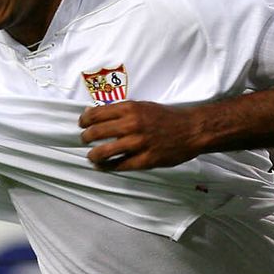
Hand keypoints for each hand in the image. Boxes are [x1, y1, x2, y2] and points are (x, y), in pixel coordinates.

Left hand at [78, 101, 200, 170]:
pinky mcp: (145, 160)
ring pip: (104, 151)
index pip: (97, 114)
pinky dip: (108, 167)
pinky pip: (120, 165)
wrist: (191, 130)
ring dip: (93, 155)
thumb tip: (97, 113)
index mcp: (130, 109)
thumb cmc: (167, 117)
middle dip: (86, 138)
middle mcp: (131, 124)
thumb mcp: (143, 106)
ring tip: (91, 156)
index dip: (85, 120)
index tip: (82, 124)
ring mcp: (138, 143)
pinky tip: (103, 167)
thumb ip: (122, 111)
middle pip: (96, 132)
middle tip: (84, 140)